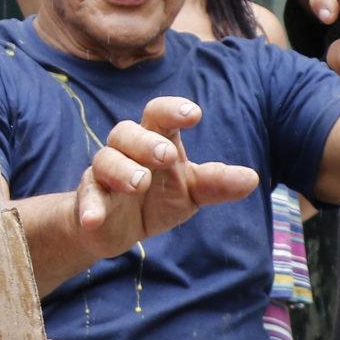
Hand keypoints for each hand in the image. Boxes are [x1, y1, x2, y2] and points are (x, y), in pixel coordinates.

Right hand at [69, 96, 259, 262]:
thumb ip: (216, 183)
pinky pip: (87, 197)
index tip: (194, 114)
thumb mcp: (192, 192)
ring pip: (105, 160)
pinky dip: (90, 207)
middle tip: (167, 155)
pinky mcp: (89, 199)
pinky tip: (94, 219)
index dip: (172, 110)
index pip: (159, 115)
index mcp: (155, 140)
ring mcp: (104, 173)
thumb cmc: (157, 198)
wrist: (117, 229)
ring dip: (121, 169)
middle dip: (146, 142)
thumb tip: (252, 178)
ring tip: (139, 183)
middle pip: (127, 132)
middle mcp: (126, 151)